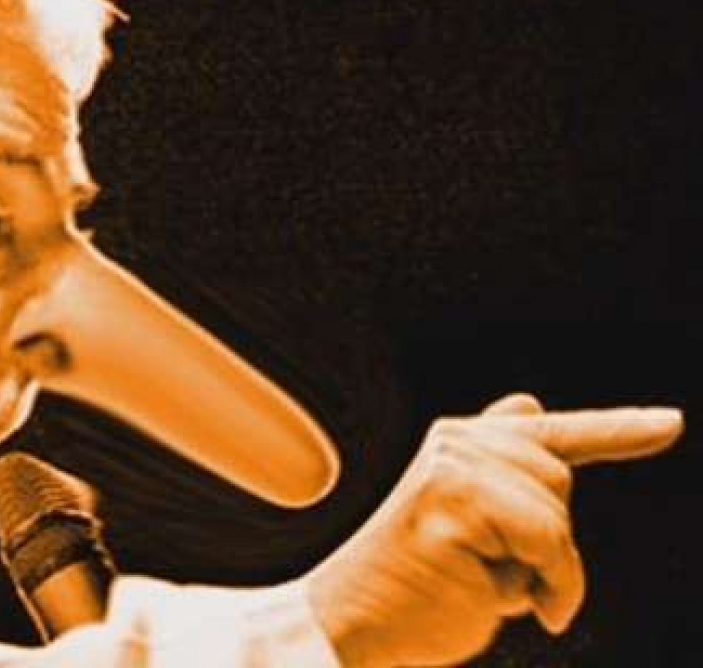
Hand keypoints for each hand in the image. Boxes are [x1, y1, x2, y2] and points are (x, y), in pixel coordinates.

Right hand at [305, 393, 683, 667]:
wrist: (355, 622)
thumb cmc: (416, 586)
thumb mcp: (469, 522)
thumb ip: (504, 474)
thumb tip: (529, 404)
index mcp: (460, 444)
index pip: (553, 432)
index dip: (619, 430)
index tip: (671, 424)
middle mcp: (455, 442)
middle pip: (562, 479)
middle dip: (550, 539)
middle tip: (493, 573)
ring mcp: (453, 466)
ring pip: (558, 511)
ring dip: (546, 568)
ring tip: (486, 583)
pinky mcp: (455, 499)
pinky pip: (549, 541)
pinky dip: (548, 583)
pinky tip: (504, 600)